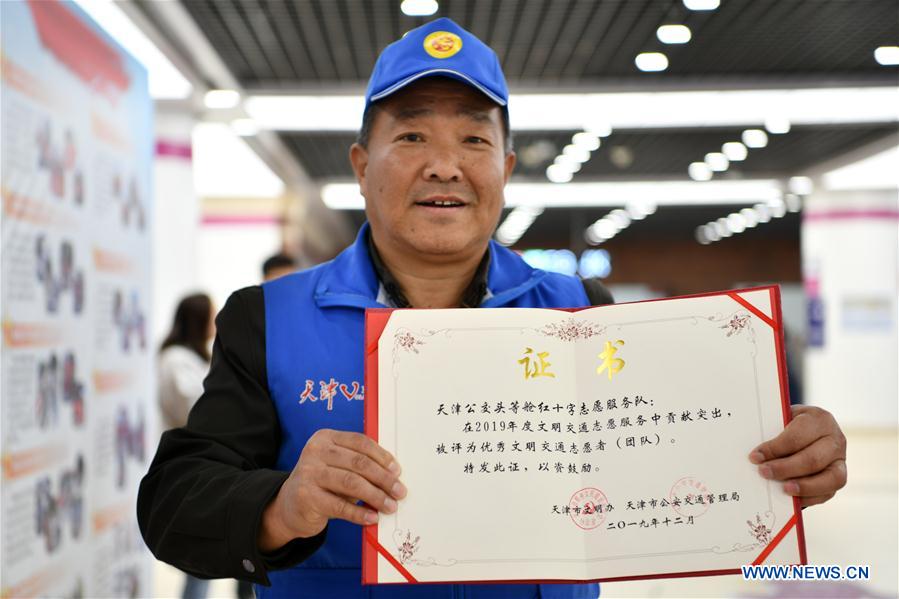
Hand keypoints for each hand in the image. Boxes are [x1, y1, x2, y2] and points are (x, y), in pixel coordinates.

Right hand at [259, 429, 405, 551]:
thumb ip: (359, 465)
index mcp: (325, 438)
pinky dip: (360, 513)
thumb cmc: (322, 483)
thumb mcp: (337, 466)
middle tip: (399, 492)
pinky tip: (372, 518)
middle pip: (358, 463)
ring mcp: (309, 473)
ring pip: (351, 483)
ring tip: (390, 506)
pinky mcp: (306, 497)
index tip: (397, 471)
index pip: (360, 442)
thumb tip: (393, 477)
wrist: (288, 505)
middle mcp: (315, 452)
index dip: (382, 456)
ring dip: (376, 496)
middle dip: (383, 479)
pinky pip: (340, 506)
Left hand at [749, 405, 846, 507]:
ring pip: (830, 478)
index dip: (775, 448)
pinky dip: (810, 497)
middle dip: (785, 468)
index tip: (755, 457)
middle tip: (763, 472)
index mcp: (819, 419)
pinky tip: (792, 497)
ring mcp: (841, 460)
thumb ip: (772, 433)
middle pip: (813, 459)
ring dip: (804, 486)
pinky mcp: (839, 477)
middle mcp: (835, 440)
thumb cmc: (789, 425)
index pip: (797, 437)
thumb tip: (757, 455)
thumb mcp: (782, 420)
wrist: (808, 430)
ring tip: (783, 489)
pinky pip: (829, 492)